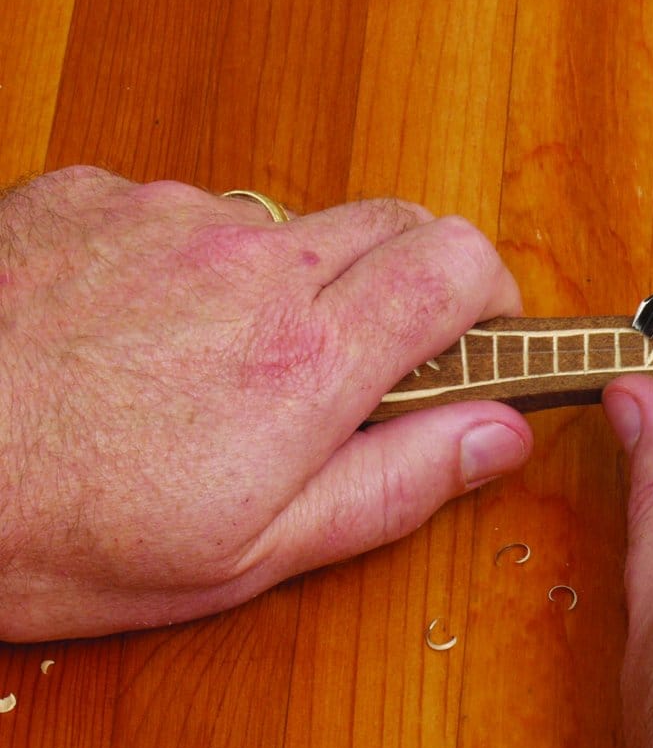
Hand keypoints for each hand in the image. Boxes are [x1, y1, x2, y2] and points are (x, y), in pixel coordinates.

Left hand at [0, 167, 531, 640]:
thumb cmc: (58, 531)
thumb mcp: (248, 554)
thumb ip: (396, 483)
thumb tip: (500, 432)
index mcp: (305, 361)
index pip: (456, 264)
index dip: (490, 291)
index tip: (479, 331)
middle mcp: (250, 263)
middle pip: (395, 218)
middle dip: (408, 277)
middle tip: (362, 353)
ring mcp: (169, 216)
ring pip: (288, 222)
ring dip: (288, 278)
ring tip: (214, 359)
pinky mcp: (96, 193)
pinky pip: (187, 213)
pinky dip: (190, 261)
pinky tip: (133, 327)